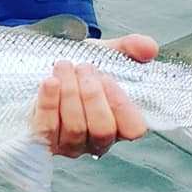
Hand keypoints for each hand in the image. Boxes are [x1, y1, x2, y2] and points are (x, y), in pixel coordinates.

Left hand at [33, 34, 157, 158]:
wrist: (43, 67)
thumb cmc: (79, 69)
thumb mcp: (105, 54)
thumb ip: (129, 49)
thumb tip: (149, 47)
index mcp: (119, 123)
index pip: (133, 129)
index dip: (121, 105)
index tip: (107, 78)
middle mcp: (98, 140)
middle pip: (103, 129)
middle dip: (92, 95)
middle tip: (83, 67)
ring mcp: (71, 144)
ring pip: (75, 127)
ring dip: (70, 92)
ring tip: (63, 66)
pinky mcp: (45, 140)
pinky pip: (48, 128)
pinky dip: (50, 102)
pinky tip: (50, 81)